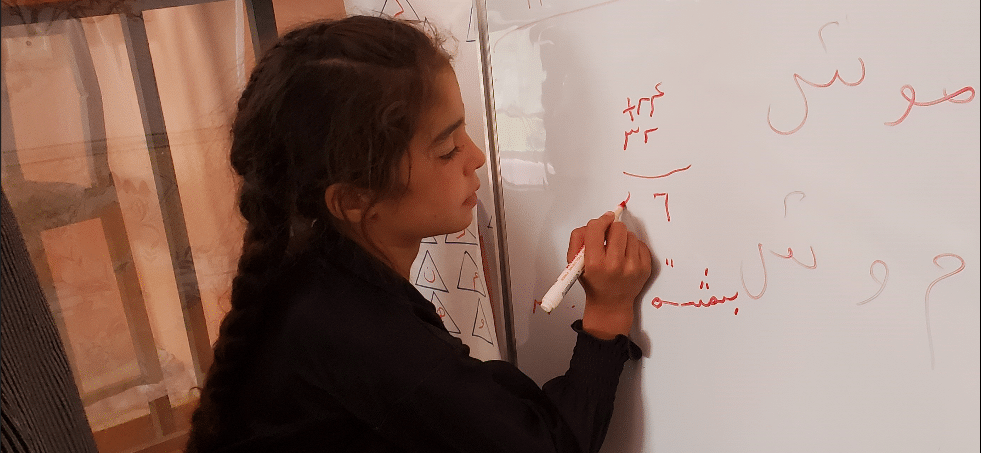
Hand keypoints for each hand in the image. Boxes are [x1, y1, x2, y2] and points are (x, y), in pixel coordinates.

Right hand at [567, 211, 652, 338]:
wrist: (611, 304)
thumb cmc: (593, 282)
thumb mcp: (575, 263)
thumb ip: (578, 239)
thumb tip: (597, 222)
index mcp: (594, 263)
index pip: (597, 228)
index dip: (600, 221)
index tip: (604, 220)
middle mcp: (614, 265)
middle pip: (618, 228)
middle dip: (612, 229)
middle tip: (609, 237)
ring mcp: (632, 267)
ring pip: (630, 235)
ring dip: (623, 239)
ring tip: (617, 251)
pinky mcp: (645, 268)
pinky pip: (641, 244)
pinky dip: (633, 247)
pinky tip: (626, 256)